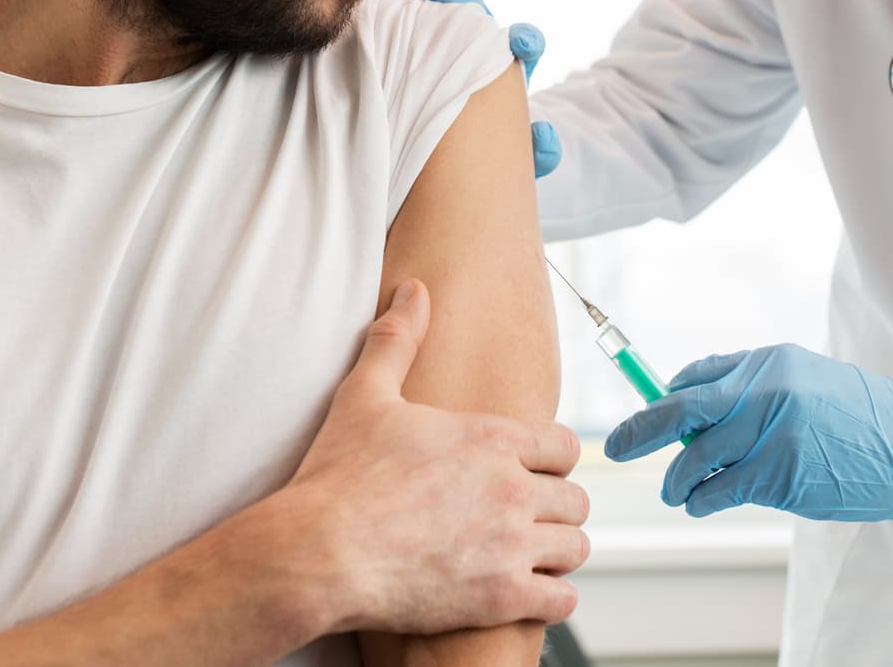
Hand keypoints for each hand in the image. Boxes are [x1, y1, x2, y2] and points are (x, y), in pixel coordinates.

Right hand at [279, 280, 589, 634]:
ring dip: (557, 552)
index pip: (564, 445)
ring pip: (576, 548)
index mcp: (489, 438)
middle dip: (556, 508)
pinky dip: (551, 599)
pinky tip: (530, 594)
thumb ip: (397, 339)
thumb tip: (413, 290)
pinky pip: (560, 601)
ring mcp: (509, 545)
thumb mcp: (365, 395)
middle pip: (575, 499)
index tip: (534, 471)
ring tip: (532, 557)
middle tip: (531, 518)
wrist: (317, 553)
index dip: (552, 459)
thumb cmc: (338, 477)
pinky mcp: (500, 597)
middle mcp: (511, 488)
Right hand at [388, 0, 561, 178]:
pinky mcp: (422, 45)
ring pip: (442, 9)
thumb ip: (538, 152)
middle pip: (477, 14)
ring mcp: (451, 45)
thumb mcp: (516, 160)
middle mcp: (482, 51)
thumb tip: (544, 132)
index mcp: (512, 72)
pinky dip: (398, 6)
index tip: (521, 41)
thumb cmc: (492, 158)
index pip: (525, 45)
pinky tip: (380, 0)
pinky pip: (410, 19)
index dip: (525, 39)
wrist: (459, 164)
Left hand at [603, 343, 892, 521]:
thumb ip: (750, 387)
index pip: (695, 377)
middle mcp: (765, 391)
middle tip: (616, 446)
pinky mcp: (781, 473)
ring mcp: (773, 433)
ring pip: (697, 456)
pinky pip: (721, 488)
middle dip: (641, 430)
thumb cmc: (856, 416)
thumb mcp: (803, 379)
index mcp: (768, 363)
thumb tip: (689, 399)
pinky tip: (698, 502)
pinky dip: (701, 498)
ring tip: (675, 490)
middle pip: (682, 410)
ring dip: (676, 478)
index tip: (645, 417)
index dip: (662, 400)